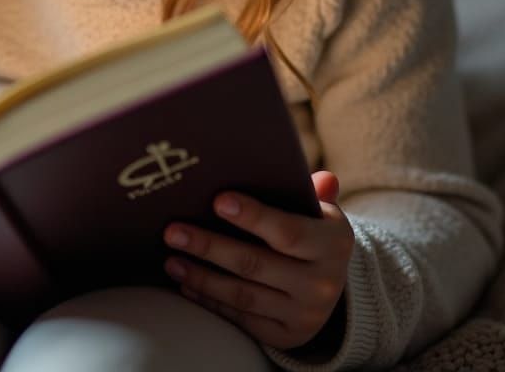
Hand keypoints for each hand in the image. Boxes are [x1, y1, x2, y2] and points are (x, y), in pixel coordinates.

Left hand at [162, 171, 352, 350]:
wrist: (334, 286)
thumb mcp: (319, 211)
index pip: (287, 231)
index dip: (252, 216)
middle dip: (208, 246)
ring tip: (170, 260)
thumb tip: (309, 169)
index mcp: (333, 244)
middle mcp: (322, 283)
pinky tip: (186, 286)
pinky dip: (211, 302)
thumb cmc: (313, 232)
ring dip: (201, 276)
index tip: (217, 200)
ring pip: (243, 294)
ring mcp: (304, 314)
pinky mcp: (286, 336)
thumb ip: (310, 190)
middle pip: (254, 263)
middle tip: (172, 230)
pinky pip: (242, 318)